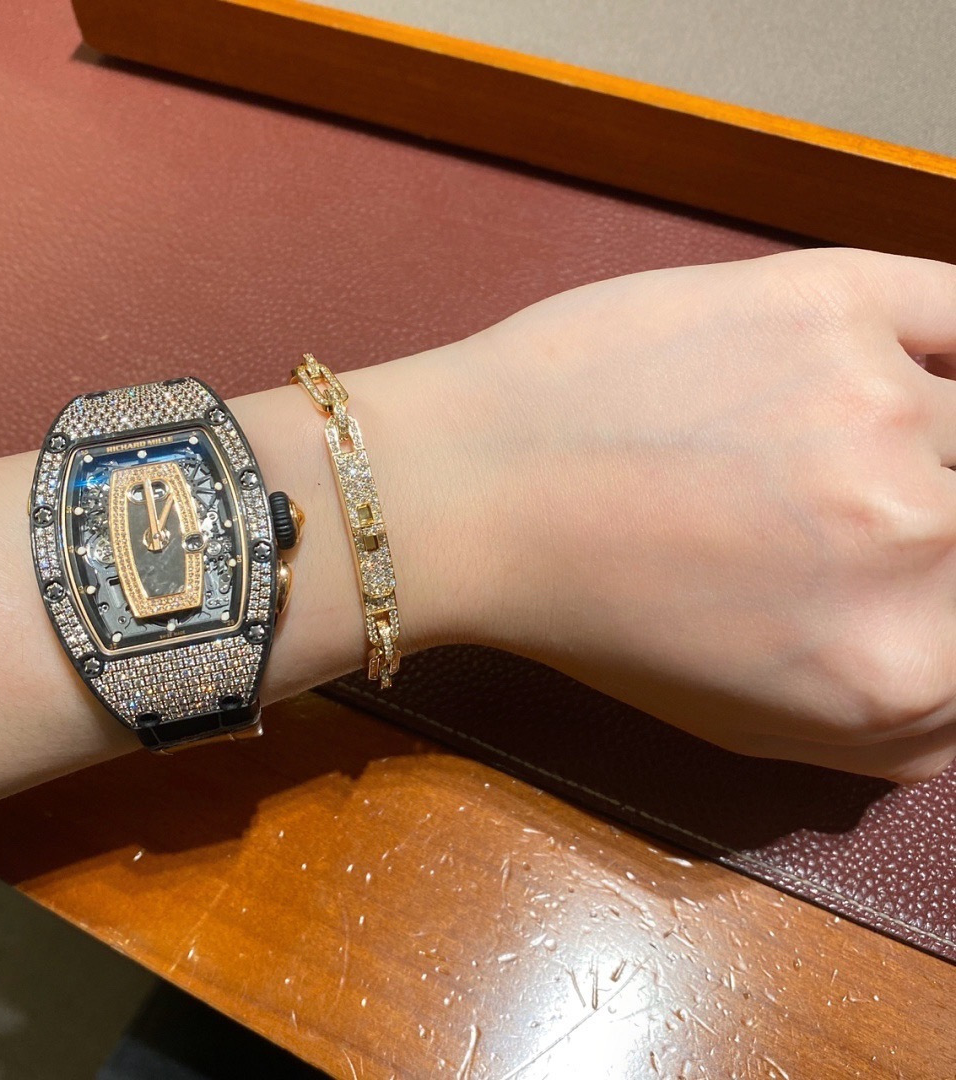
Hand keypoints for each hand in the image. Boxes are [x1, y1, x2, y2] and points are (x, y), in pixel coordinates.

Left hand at [444, 248, 955, 782]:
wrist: (473, 489)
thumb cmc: (591, 615)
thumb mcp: (744, 723)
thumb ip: (900, 732)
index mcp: (895, 670)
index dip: (944, 597)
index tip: (910, 565)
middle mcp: (915, 537)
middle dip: (931, 529)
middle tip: (843, 511)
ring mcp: (877, 403)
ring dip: (922, 439)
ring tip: (829, 440)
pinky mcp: (828, 300)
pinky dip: (949, 339)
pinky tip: (901, 364)